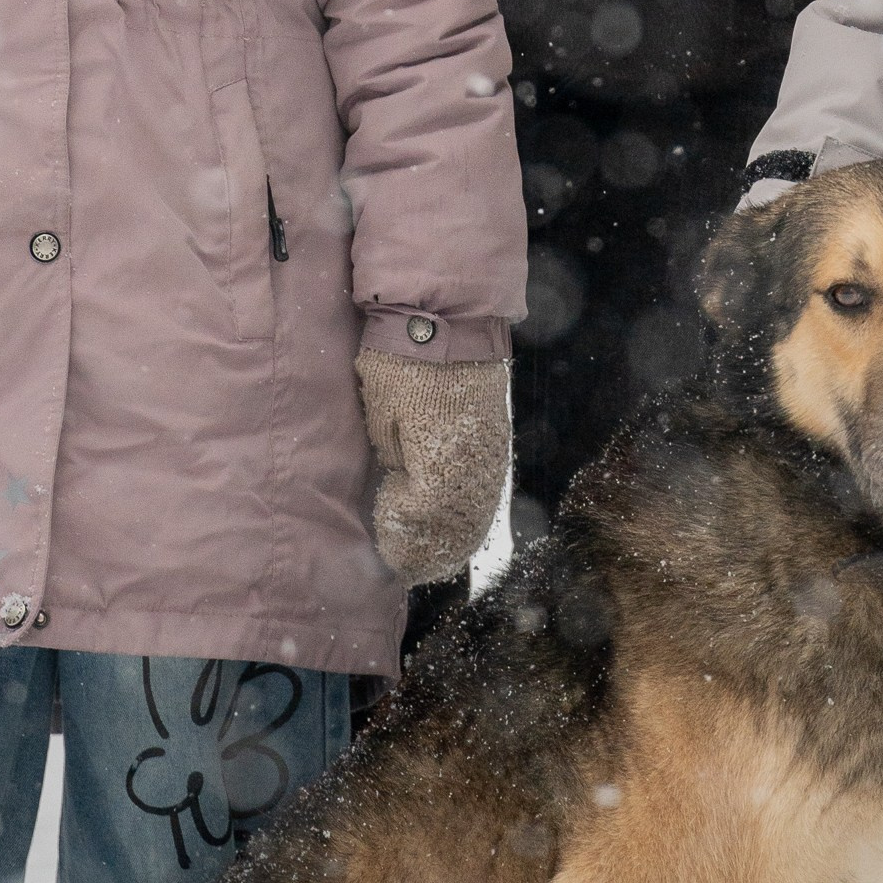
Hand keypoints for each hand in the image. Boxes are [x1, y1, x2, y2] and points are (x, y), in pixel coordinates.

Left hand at [357, 350, 510, 585]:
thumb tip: (399, 493)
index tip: (383, 545)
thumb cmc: (400, 367)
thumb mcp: (381, 422)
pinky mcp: (501, 441)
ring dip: (454, 540)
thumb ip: (395, 465)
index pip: (424, 525)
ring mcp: (494, 456)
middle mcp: (476, 469)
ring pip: (479, 515)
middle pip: (457, 530)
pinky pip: (490, 493)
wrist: (449, 318)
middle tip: (403, 565)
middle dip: (428, 552)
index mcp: (441, 466)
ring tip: (430, 556)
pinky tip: (459, 526)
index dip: (402, 540)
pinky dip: (472, 515)